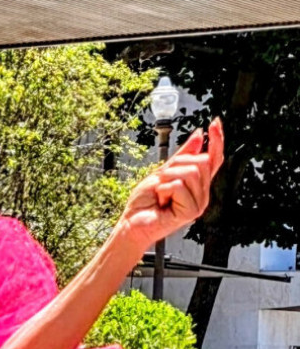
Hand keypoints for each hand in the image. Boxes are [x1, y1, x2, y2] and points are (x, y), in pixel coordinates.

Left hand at [118, 120, 224, 251]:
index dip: (216, 140)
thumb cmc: (144, 203)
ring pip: (191, 171)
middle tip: (163, 182)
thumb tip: (199, 136)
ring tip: (162, 193)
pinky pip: (179, 185)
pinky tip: (162, 201)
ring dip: (168, 178)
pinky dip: (164, 189)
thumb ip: (183, 155)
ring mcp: (198, 204)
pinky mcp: (191, 212)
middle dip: (176, 165)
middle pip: (201, 161)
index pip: (212, 159)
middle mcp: (201, 194)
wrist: (131, 225)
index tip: (214, 122)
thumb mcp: (163, 171)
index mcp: (196, 185)